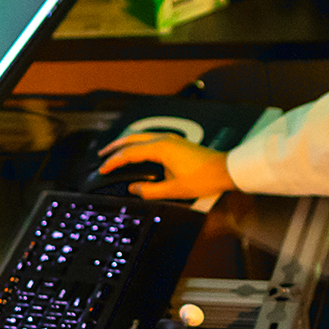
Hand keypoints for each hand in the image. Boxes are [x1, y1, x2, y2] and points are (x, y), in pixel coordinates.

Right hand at [97, 132, 236, 200]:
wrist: (226, 170)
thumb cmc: (204, 178)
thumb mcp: (175, 190)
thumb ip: (150, 191)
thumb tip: (134, 188)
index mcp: (160, 148)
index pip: (129, 153)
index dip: (113, 162)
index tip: (102, 169)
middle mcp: (164, 139)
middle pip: (132, 140)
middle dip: (115, 148)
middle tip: (101, 157)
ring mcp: (171, 139)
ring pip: (141, 137)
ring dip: (126, 144)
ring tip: (115, 153)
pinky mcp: (176, 143)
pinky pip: (151, 140)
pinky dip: (138, 145)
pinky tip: (137, 153)